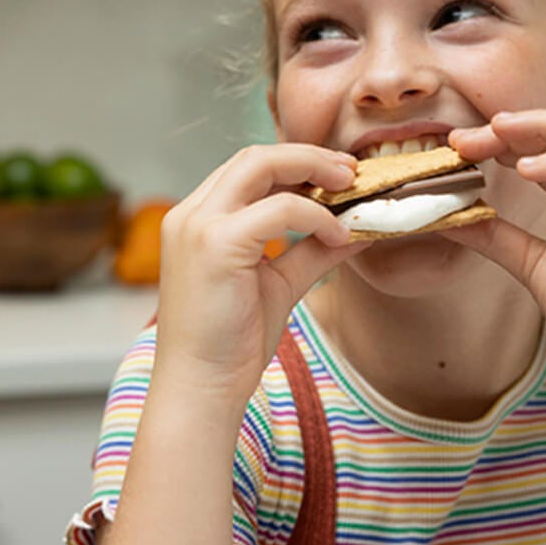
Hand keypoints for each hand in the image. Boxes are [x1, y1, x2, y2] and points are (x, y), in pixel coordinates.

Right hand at [155, 143, 359, 403]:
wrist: (201, 388)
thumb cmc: (230, 345)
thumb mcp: (277, 285)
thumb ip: (309, 252)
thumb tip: (356, 230)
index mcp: (195, 222)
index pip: (245, 171)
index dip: (294, 164)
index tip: (337, 176)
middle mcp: (189, 215)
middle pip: (253, 156)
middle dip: (308, 156)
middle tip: (352, 171)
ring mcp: (198, 226)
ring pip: (262, 165)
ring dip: (314, 170)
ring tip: (352, 188)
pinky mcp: (217, 244)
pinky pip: (280, 208)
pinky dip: (317, 216)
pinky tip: (339, 236)